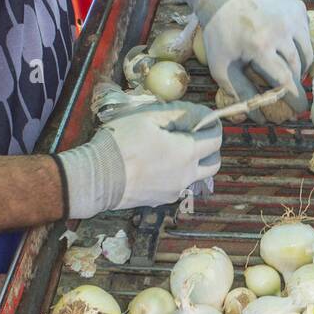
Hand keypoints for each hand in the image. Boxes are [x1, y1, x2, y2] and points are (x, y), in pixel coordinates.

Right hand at [56, 101, 220, 218]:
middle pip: (214, 163)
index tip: (204, 119)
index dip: (213, 126)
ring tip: (175, 150)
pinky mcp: (163, 200)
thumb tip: (200, 113)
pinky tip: (158, 165)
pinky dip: (177, 174)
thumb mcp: (148, 117)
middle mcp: (187, 175)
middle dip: (210, 148)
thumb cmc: (121, 143)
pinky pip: (180, 185)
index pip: (216, 139)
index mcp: (187, 152)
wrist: (97, 178)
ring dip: (195, 163)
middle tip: (194, 135)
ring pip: (198, 176)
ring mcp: (176, 190)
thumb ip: (179, 113)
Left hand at [181, 0, 311, 119]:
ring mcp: (292, 17)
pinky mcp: (298, 9)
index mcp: (260, 46)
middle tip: (290, 90)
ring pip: (307, 52)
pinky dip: (300, 46)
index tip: (299, 111)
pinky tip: (286, 46)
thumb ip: (240, 93)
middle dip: (295, 83)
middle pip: (298, 67)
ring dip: (301, 66)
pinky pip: (306, 35)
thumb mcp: (222, 66)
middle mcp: (281, 30)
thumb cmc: (220, 32)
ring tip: (289, 71)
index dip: (294, 98)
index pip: (286, 79)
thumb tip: (259, 119)